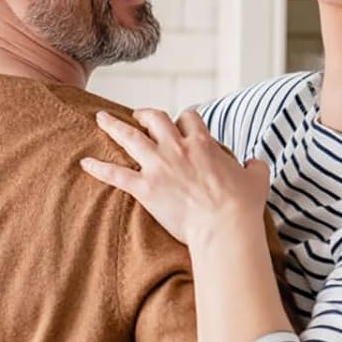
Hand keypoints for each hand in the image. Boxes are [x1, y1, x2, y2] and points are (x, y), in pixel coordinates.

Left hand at [81, 108, 270, 247]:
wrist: (224, 226)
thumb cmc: (242, 205)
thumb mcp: (257, 178)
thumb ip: (254, 165)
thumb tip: (254, 163)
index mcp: (203, 143)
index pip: (188, 118)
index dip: (183, 120)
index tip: (180, 125)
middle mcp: (177, 148)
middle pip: (155, 118)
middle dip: (145, 114)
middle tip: (138, 115)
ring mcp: (159, 166)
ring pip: (130, 137)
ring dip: (113, 126)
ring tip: (100, 118)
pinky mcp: (145, 188)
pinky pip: (115, 174)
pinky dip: (98, 168)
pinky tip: (84, 163)